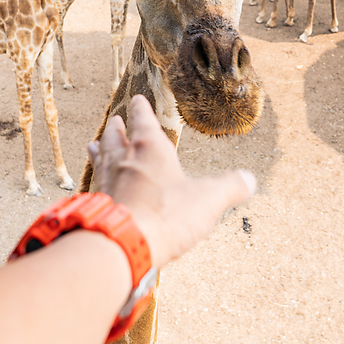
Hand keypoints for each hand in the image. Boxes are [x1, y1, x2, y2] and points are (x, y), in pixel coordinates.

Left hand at [87, 95, 255, 268]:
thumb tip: (250, 180)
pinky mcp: (95, 205)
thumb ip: (230, 187)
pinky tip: (94, 185)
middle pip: (116, 138)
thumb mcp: (208, 199)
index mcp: (150, 149)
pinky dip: (94, 179)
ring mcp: (106, 182)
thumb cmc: (166, 215)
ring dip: (100, 150)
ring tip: (94, 144)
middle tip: (114, 120)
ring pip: (100, 159)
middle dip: (117, 128)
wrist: (123, 243)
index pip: (143, 121)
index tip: (136, 100)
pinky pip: (93, 185)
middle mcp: (124, 160)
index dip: (140, 109)